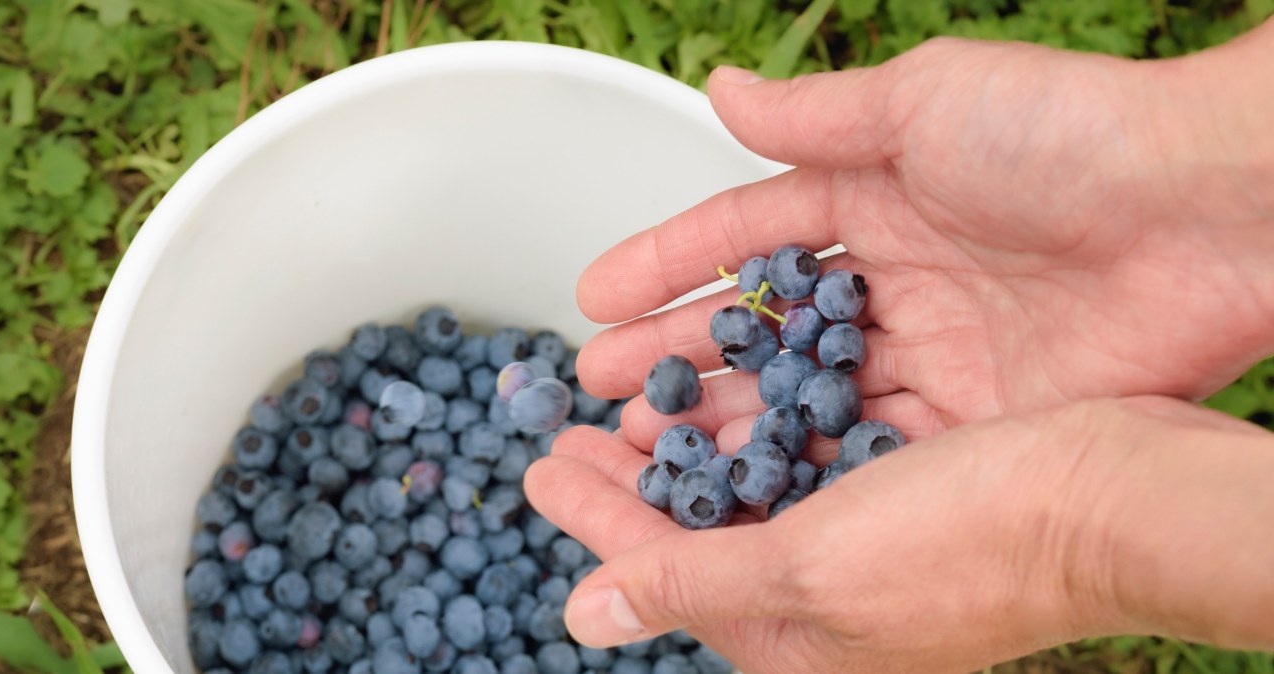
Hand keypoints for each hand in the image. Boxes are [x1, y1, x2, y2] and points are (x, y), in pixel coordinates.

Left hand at [524, 397, 1273, 672]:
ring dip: (685, 440)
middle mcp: (819, 592)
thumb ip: (693, 583)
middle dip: (627, 475)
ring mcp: (861, 540)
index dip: (590, 514)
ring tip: (633, 398)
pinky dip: (756, 421)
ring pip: (742, 485)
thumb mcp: (811, 569)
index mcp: (789, 632)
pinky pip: (799, 454)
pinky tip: (734, 386)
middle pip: (690, 527)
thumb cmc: (971, 543)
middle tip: (567, 426)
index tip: (535, 463)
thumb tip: (584, 618)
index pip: (657, 568)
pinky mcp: (899, 485)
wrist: (1117, 497)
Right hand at [574, 27, 1273, 450]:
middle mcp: (895, 279)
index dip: (665, 264)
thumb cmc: (1071, 135)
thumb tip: (723, 90)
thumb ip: (814, 119)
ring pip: (804, 395)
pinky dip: (810, 466)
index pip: (742, 234)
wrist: (1211, 215)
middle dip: (675, 355)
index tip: (591, 299)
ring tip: (645, 446)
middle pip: (761, 328)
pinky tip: (746, 486)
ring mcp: (933, 352)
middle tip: (596, 390)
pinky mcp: (977, 416)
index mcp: (873, 195)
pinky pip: (872, 447)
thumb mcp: (922, 103)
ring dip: (726, 418)